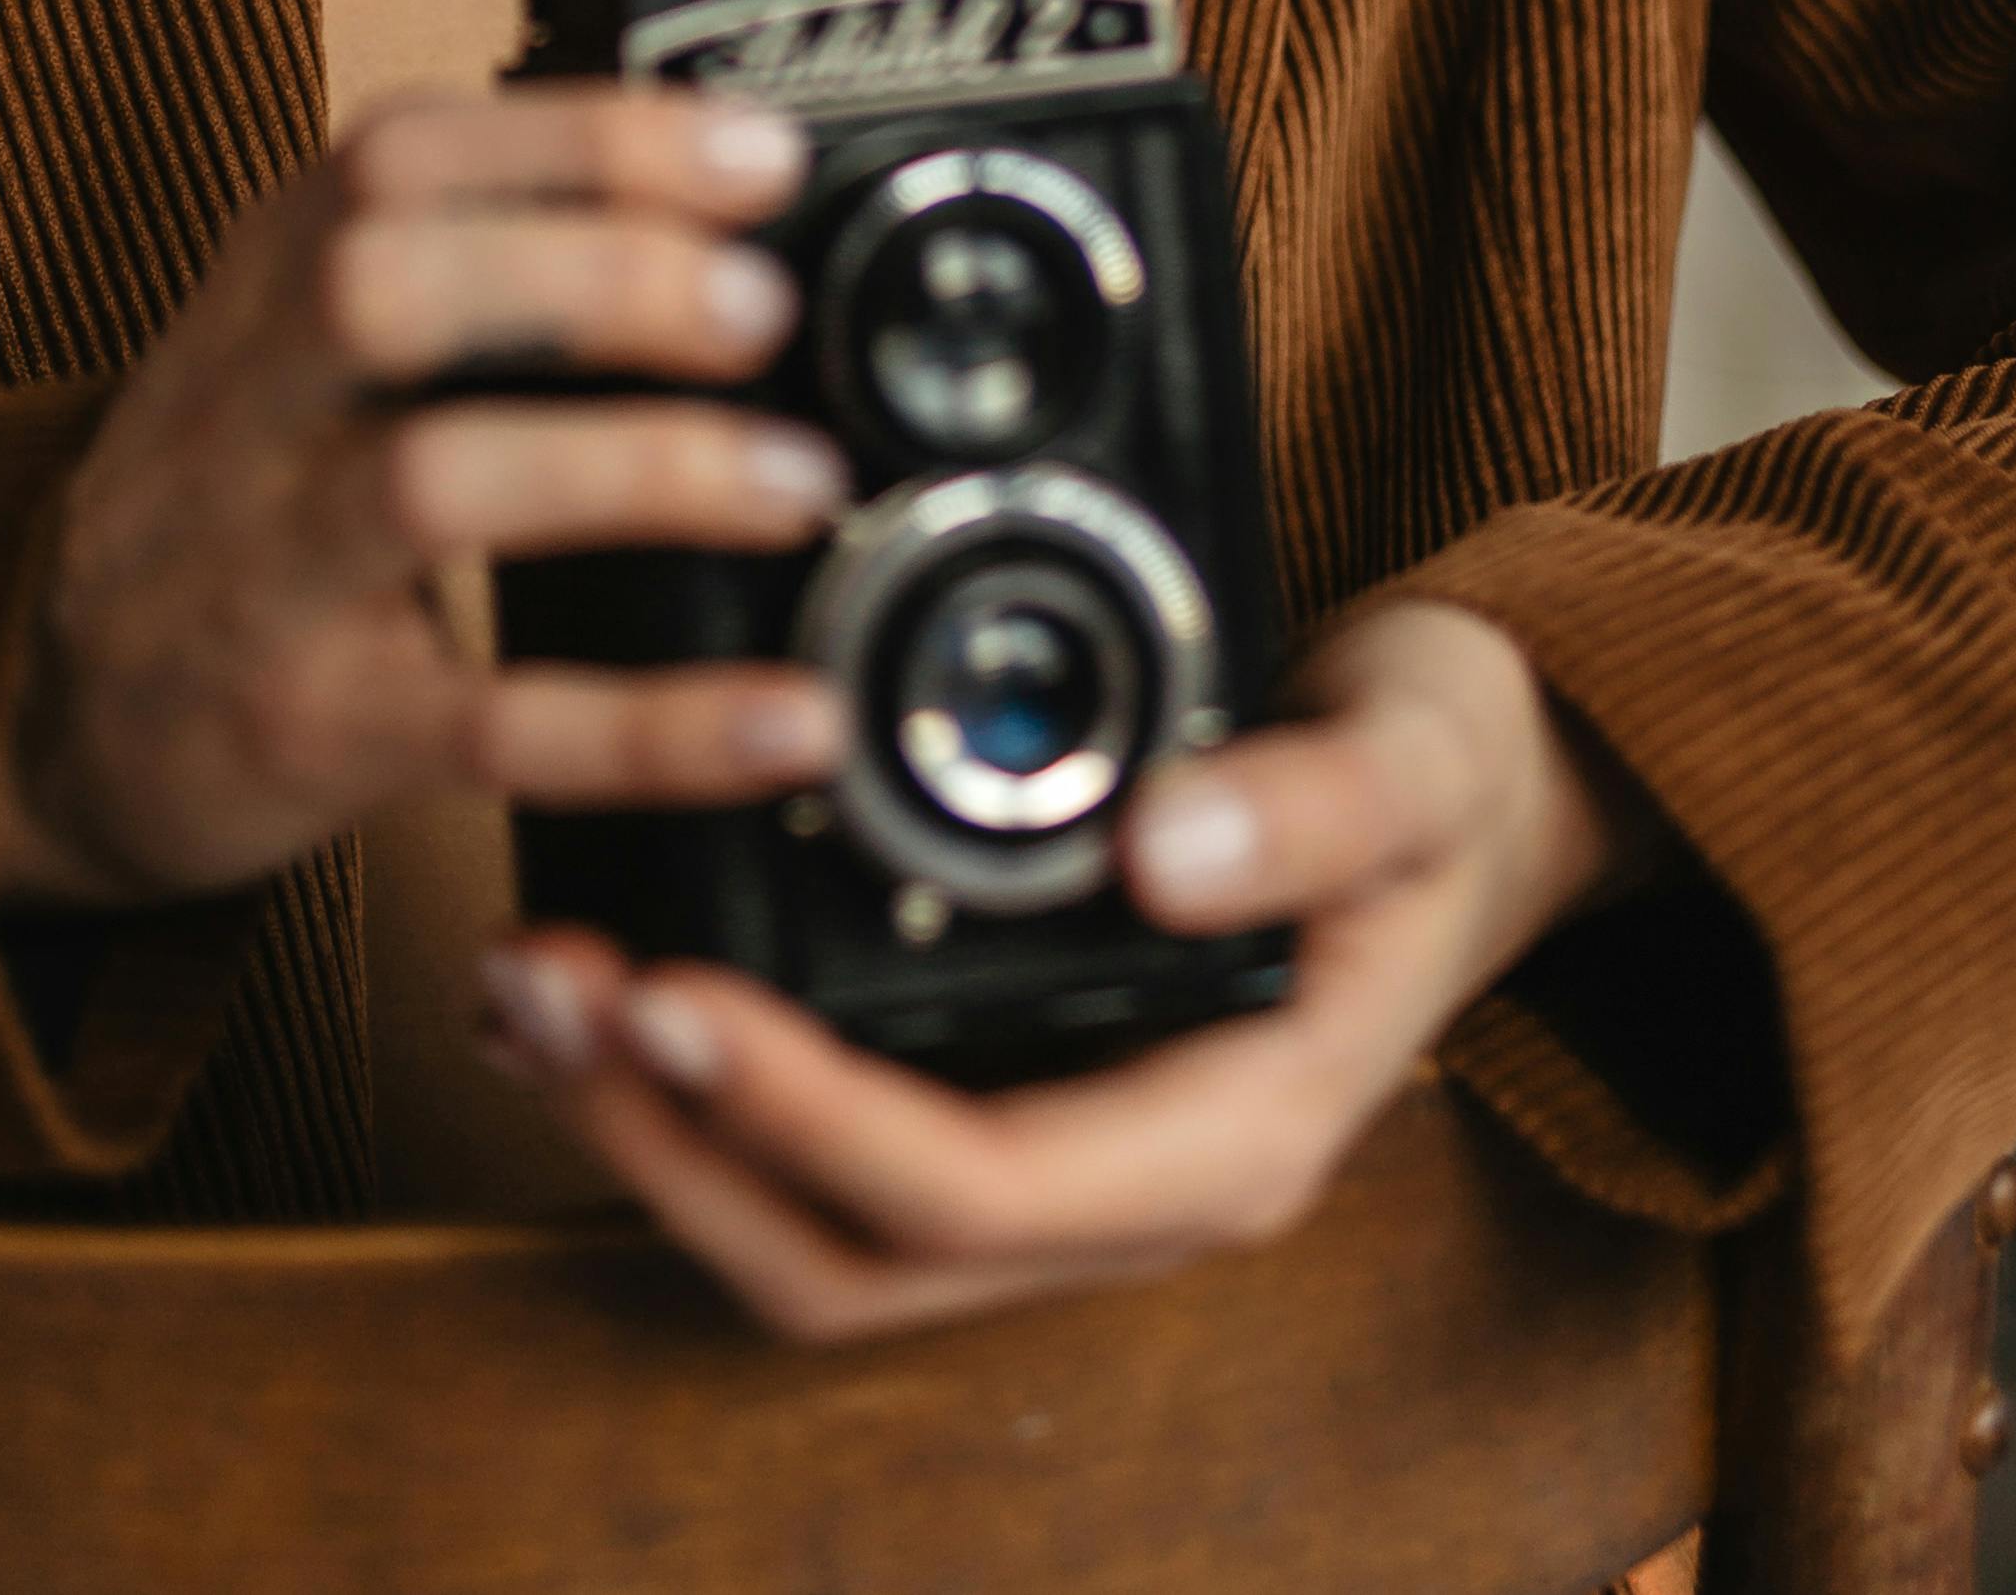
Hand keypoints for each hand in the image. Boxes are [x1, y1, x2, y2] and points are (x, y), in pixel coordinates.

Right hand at [0, 84, 848, 908]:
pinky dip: (644, 726)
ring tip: (795, 483)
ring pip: (429, 484)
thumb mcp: (291, 336)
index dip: (586, 137)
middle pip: (389, 283)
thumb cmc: (226, 495)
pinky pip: (483, 724)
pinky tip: (774, 723)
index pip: (403, 152)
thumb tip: (715, 202)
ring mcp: (269, 575)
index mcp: (267, 279)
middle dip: (594, 272)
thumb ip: (453, 253)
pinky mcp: (312, 734)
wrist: (41, 713)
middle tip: (761, 310)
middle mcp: (253, 407)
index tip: (754, 157)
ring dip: (634, 471)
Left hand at [477, 595, 1668, 1338]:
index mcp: (1230, 1137)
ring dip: (658, 1127)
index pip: (969, 1193)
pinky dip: (702, 1085)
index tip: (672, 990)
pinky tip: (612, 978)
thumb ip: (1313, 807)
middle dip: (676, 1142)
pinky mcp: (1018, 1091)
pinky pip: (833, 1149)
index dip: (803, 1112)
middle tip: (543, 989)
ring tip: (528, 987)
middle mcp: (1133, 1184)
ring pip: (819, 1229)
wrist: (1488, 786)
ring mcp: (1069, 1153)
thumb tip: (1166, 852)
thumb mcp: (1419, 760)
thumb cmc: (1452, 774)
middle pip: (854, 1256)